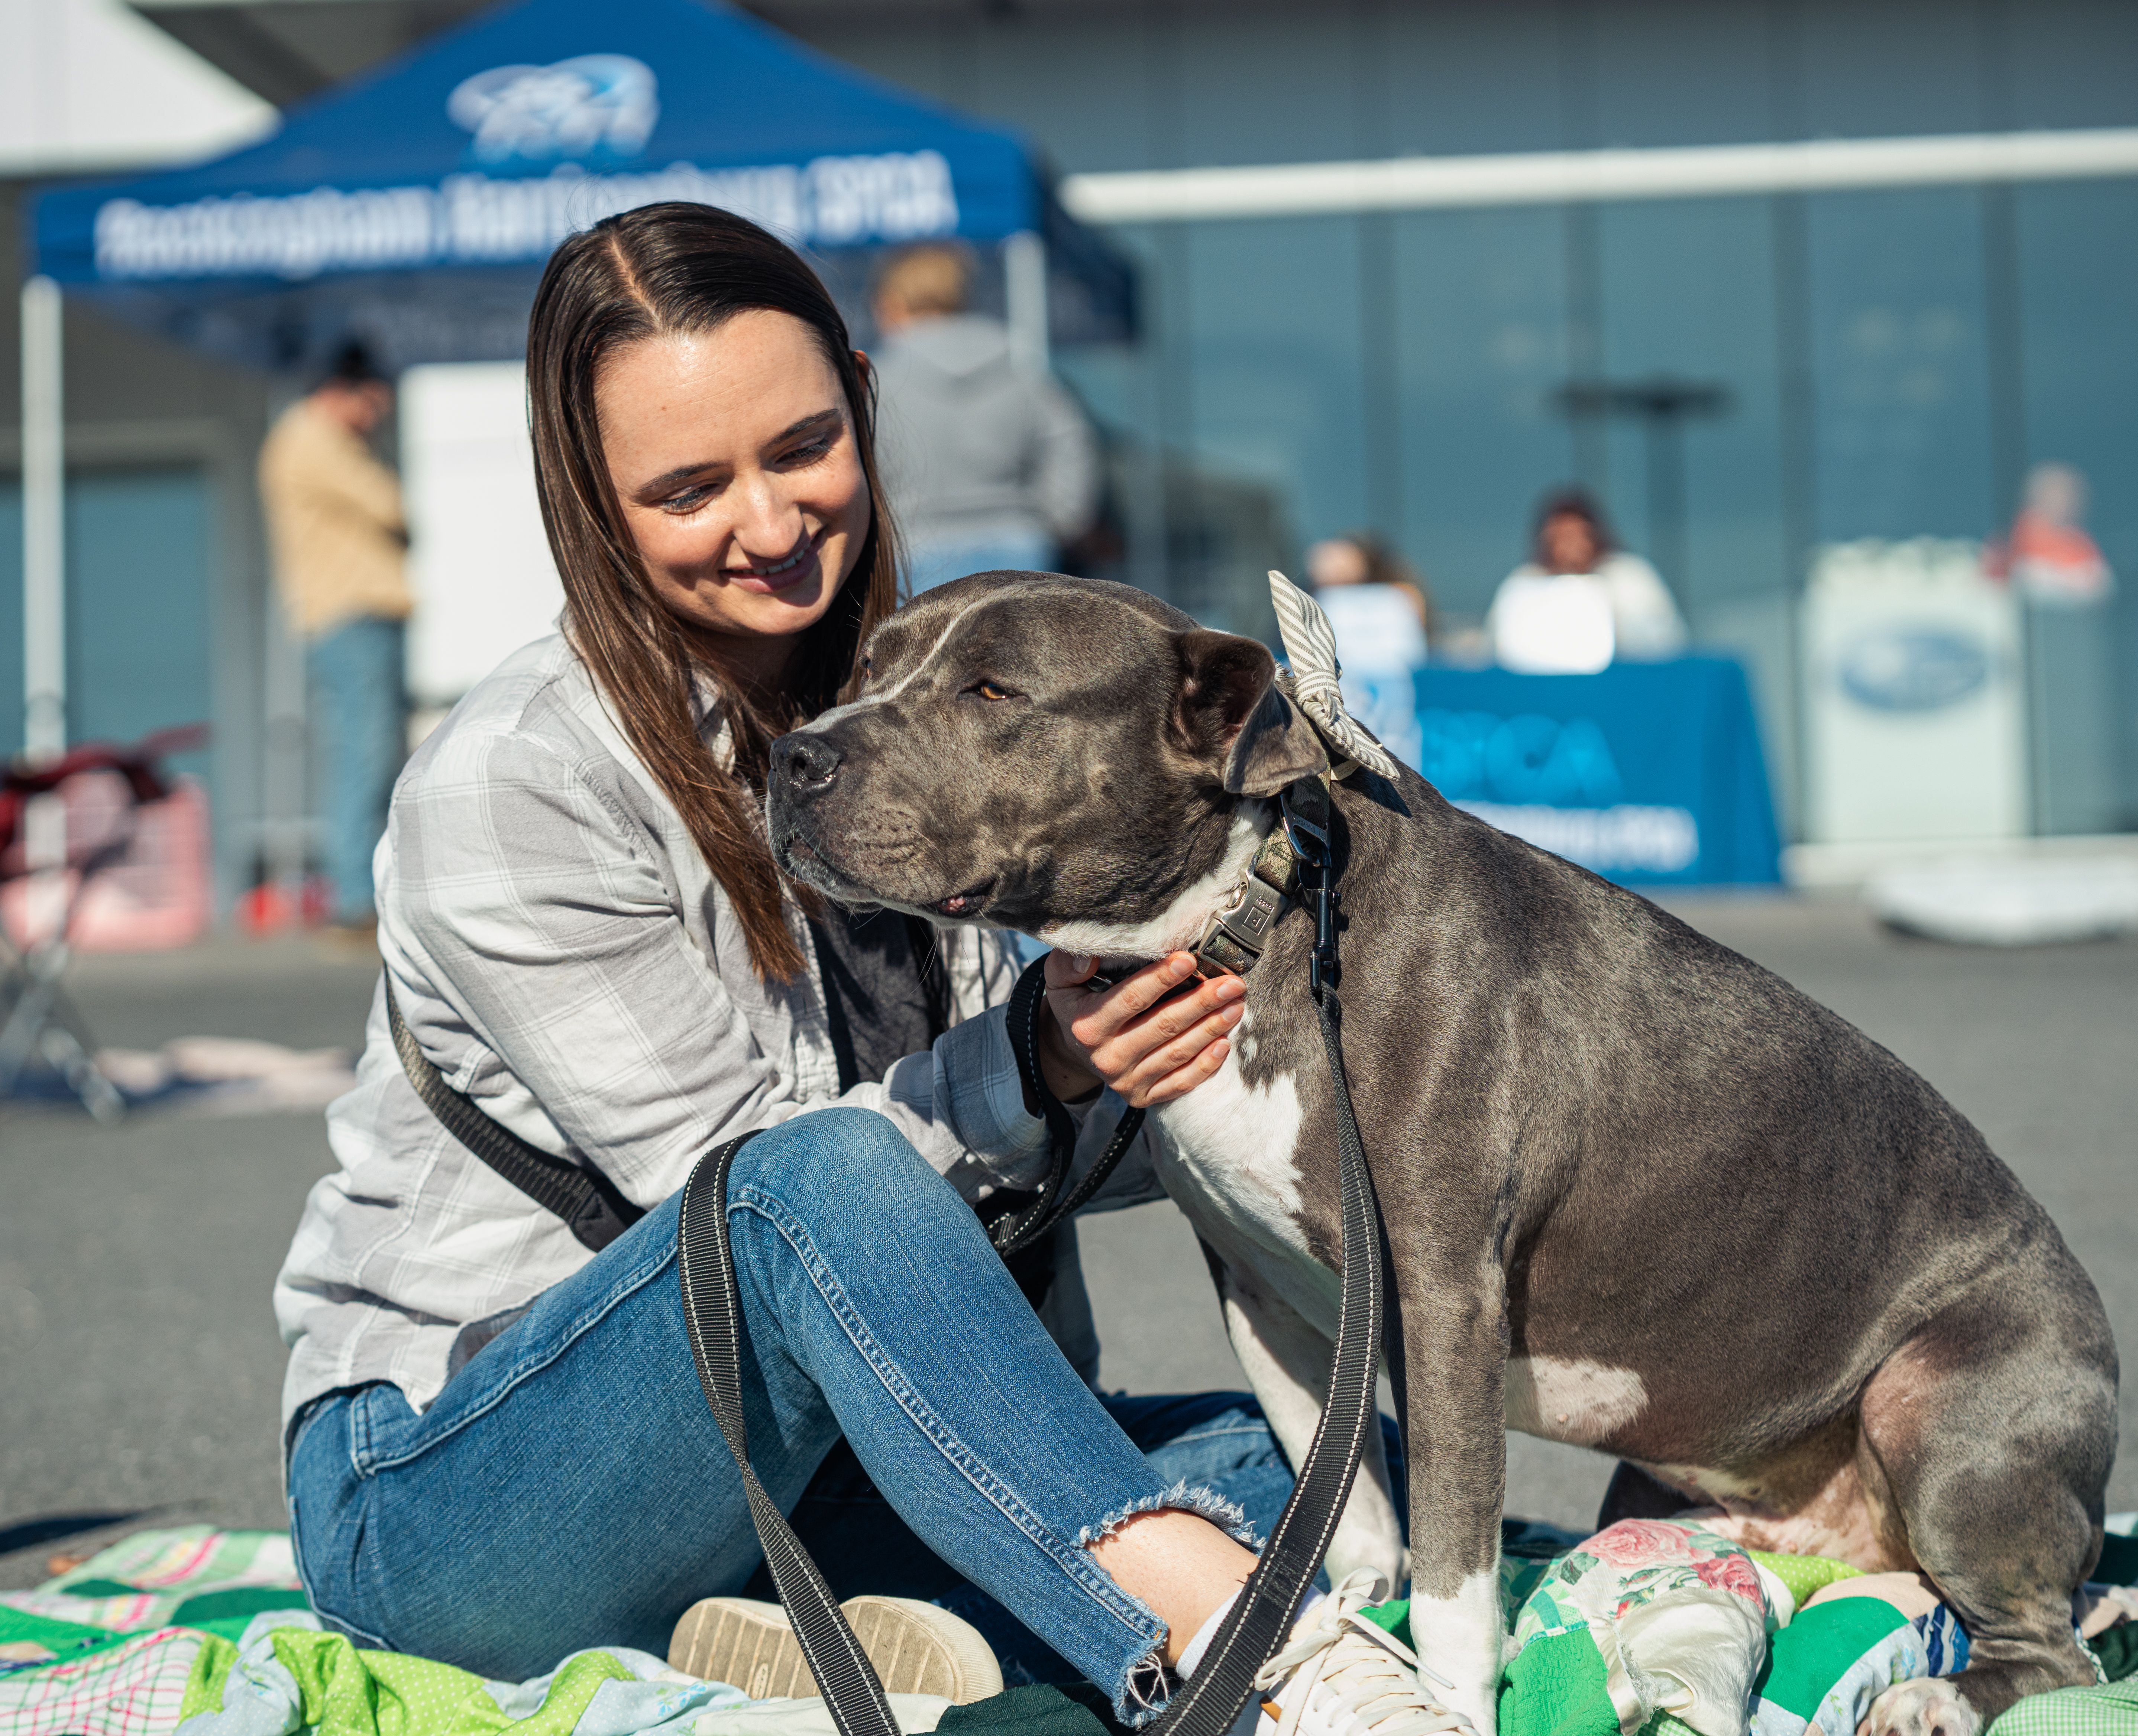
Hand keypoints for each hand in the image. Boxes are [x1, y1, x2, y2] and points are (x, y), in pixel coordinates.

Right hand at [1034, 950, 1246, 1109]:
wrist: (1075, 1051)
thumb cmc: (1078, 1003)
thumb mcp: (1062, 981)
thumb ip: (1068, 963)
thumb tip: (1090, 957)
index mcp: (1088, 1025)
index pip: (1131, 999)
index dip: (1161, 979)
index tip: (1190, 959)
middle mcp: (1107, 1058)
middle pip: (1163, 1026)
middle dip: (1202, 1003)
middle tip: (1233, 983)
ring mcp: (1127, 1081)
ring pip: (1177, 1053)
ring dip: (1211, 1029)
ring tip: (1237, 1005)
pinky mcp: (1143, 1097)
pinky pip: (1180, 1083)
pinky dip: (1205, 1065)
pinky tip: (1224, 1043)